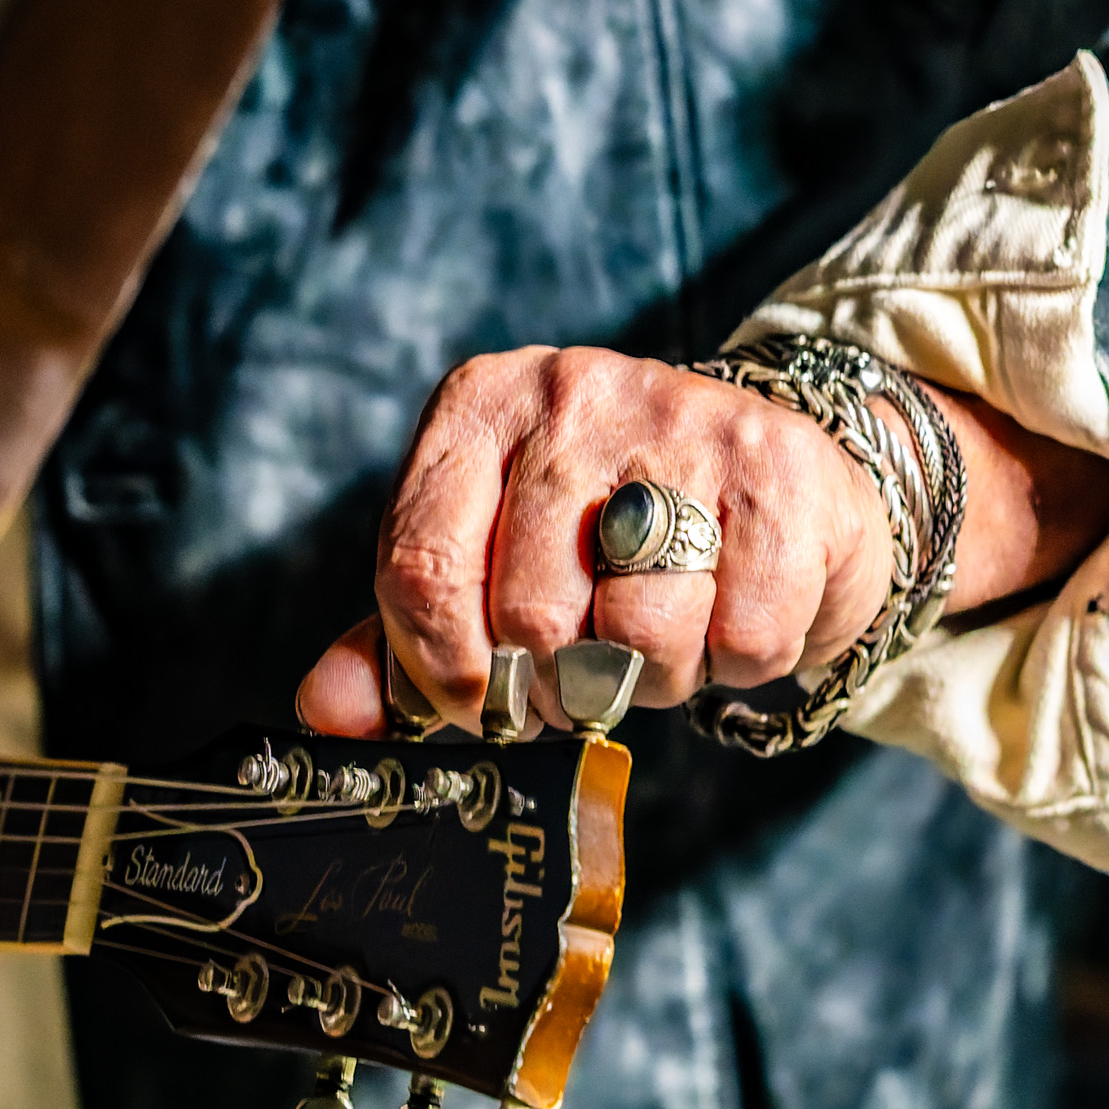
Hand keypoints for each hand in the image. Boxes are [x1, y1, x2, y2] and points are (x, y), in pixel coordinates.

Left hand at [296, 345, 1108, 737]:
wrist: (780, 473)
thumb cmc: (607, 532)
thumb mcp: (489, 561)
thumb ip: (401, 637)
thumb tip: (323, 714)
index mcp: (482, 405)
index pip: (418, 563)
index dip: (439, 668)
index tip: (472, 703)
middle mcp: (577, 394)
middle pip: (530, 617)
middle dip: (558, 683)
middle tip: (585, 668)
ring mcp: (686, 424)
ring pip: (641, 637)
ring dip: (655, 677)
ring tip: (665, 631)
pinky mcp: (784, 475)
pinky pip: (744, 638)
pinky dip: (740, 661)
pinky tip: (734, 611)